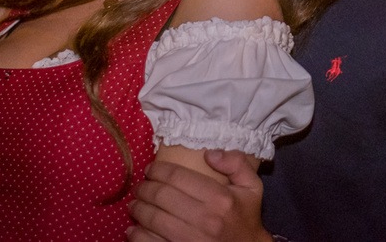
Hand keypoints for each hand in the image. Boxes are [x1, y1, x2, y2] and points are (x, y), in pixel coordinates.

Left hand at [128, 150, 270, 241]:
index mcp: (220, 198)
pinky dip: (137, 235)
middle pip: (161, 196)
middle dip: (144, 188)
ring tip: (134, 204)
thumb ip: (236, 163)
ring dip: (138, 209)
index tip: (150, 169)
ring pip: (153, 220)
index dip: (158, 170)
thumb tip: (208, 153)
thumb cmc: (246, 218)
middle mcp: (205, 220)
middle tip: (139, 186)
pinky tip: (134, 229)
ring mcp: (191, 241)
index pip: (178, 177)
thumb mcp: (252, 187)